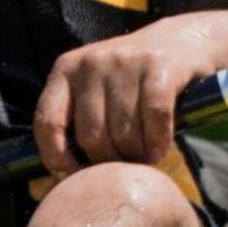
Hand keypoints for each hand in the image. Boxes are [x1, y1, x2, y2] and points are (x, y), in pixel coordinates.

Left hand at [31, 14, 227, 176]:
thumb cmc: (132, 80)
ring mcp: (125, 61)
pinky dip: (159, 142)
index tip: (75, 176)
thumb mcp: (95, 90)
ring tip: (145, 154)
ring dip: (138, 155)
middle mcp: (92, 62)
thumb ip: (73, 126)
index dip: (57, 158)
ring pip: (124, 134)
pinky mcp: (159, 66)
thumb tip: (45, 185)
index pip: (47, 122)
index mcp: (66, 69)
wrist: (182, 40)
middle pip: (92, 137)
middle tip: (126, 163)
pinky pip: (154, 120)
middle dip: (111, 161)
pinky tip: (161, 147)